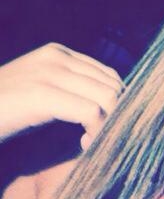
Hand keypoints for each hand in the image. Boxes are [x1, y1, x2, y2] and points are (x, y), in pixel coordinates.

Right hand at [0, 43, 123, 149]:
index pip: (111, 76)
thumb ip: (72, 90)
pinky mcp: (41, 94)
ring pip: (109, 98)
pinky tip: (83, 145)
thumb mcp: (42, 93)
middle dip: (117, 116)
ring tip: (91, 142)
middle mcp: (57, 57)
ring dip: (109, 126)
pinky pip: (92, 113)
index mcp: (59, 53)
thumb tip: (111, 104)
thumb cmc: (5, 111)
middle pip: (114, 86)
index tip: (103, 128)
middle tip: (101, 139)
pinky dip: (96, 132)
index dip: (117, 105)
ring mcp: (49, 73)